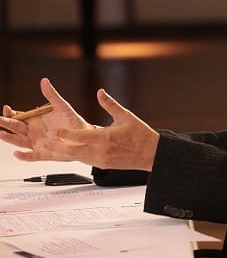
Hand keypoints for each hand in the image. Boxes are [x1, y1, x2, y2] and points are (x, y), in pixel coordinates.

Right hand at [0, 77, 91, 153]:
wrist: (85, 136)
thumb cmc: (73, 121)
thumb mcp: (62, 107)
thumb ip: (52, 95)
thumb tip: (44, 81)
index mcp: (34, 120)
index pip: (17, 116)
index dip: (10, 113)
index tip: (7, 108)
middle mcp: (32, 132)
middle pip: (15, 128)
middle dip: (6, 123)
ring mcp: (36, 143)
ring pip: (19, 141)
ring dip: (9, 138)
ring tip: (1, 134)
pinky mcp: (44, 154)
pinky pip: (32, 156)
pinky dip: (24, 156)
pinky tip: (17, 153)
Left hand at [35, 87, 158, 170]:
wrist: (152, 154)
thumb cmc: (141, 136)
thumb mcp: (127, 117)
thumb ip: (110, 105)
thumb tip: (100, 92)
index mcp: (107, 138)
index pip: (81, 137)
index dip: (65, 135)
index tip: (53, 131)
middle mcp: (102, 151)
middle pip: (73, 151)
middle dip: (56, 146)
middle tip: (42, 141)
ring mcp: (101, 160)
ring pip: (76, 157)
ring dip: (61, 152)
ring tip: (47, 147)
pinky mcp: (102, 165)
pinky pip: (83, 160)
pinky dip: (72, 156)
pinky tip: (64, 151)